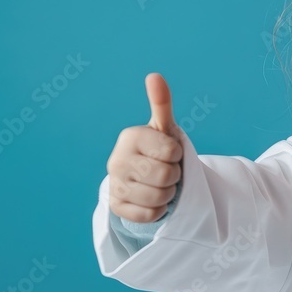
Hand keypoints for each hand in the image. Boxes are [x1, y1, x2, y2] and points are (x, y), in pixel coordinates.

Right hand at [106, 73, 183, 222]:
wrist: (140, 178)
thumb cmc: (156, 150)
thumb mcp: (162, 128)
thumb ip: (161, 103)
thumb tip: (154, 76)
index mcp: (130, 137)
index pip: (171, 152)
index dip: (177, 154)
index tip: (169, 153)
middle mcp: (116, 160)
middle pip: (166, 177)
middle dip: (173, 176)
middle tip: (165, 170)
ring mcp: (115, 185)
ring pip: (159, 197)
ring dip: (168, 193)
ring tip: (159, 184)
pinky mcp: (117, 207)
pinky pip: (150, 215)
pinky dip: (158, 210)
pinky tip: (151, 199)